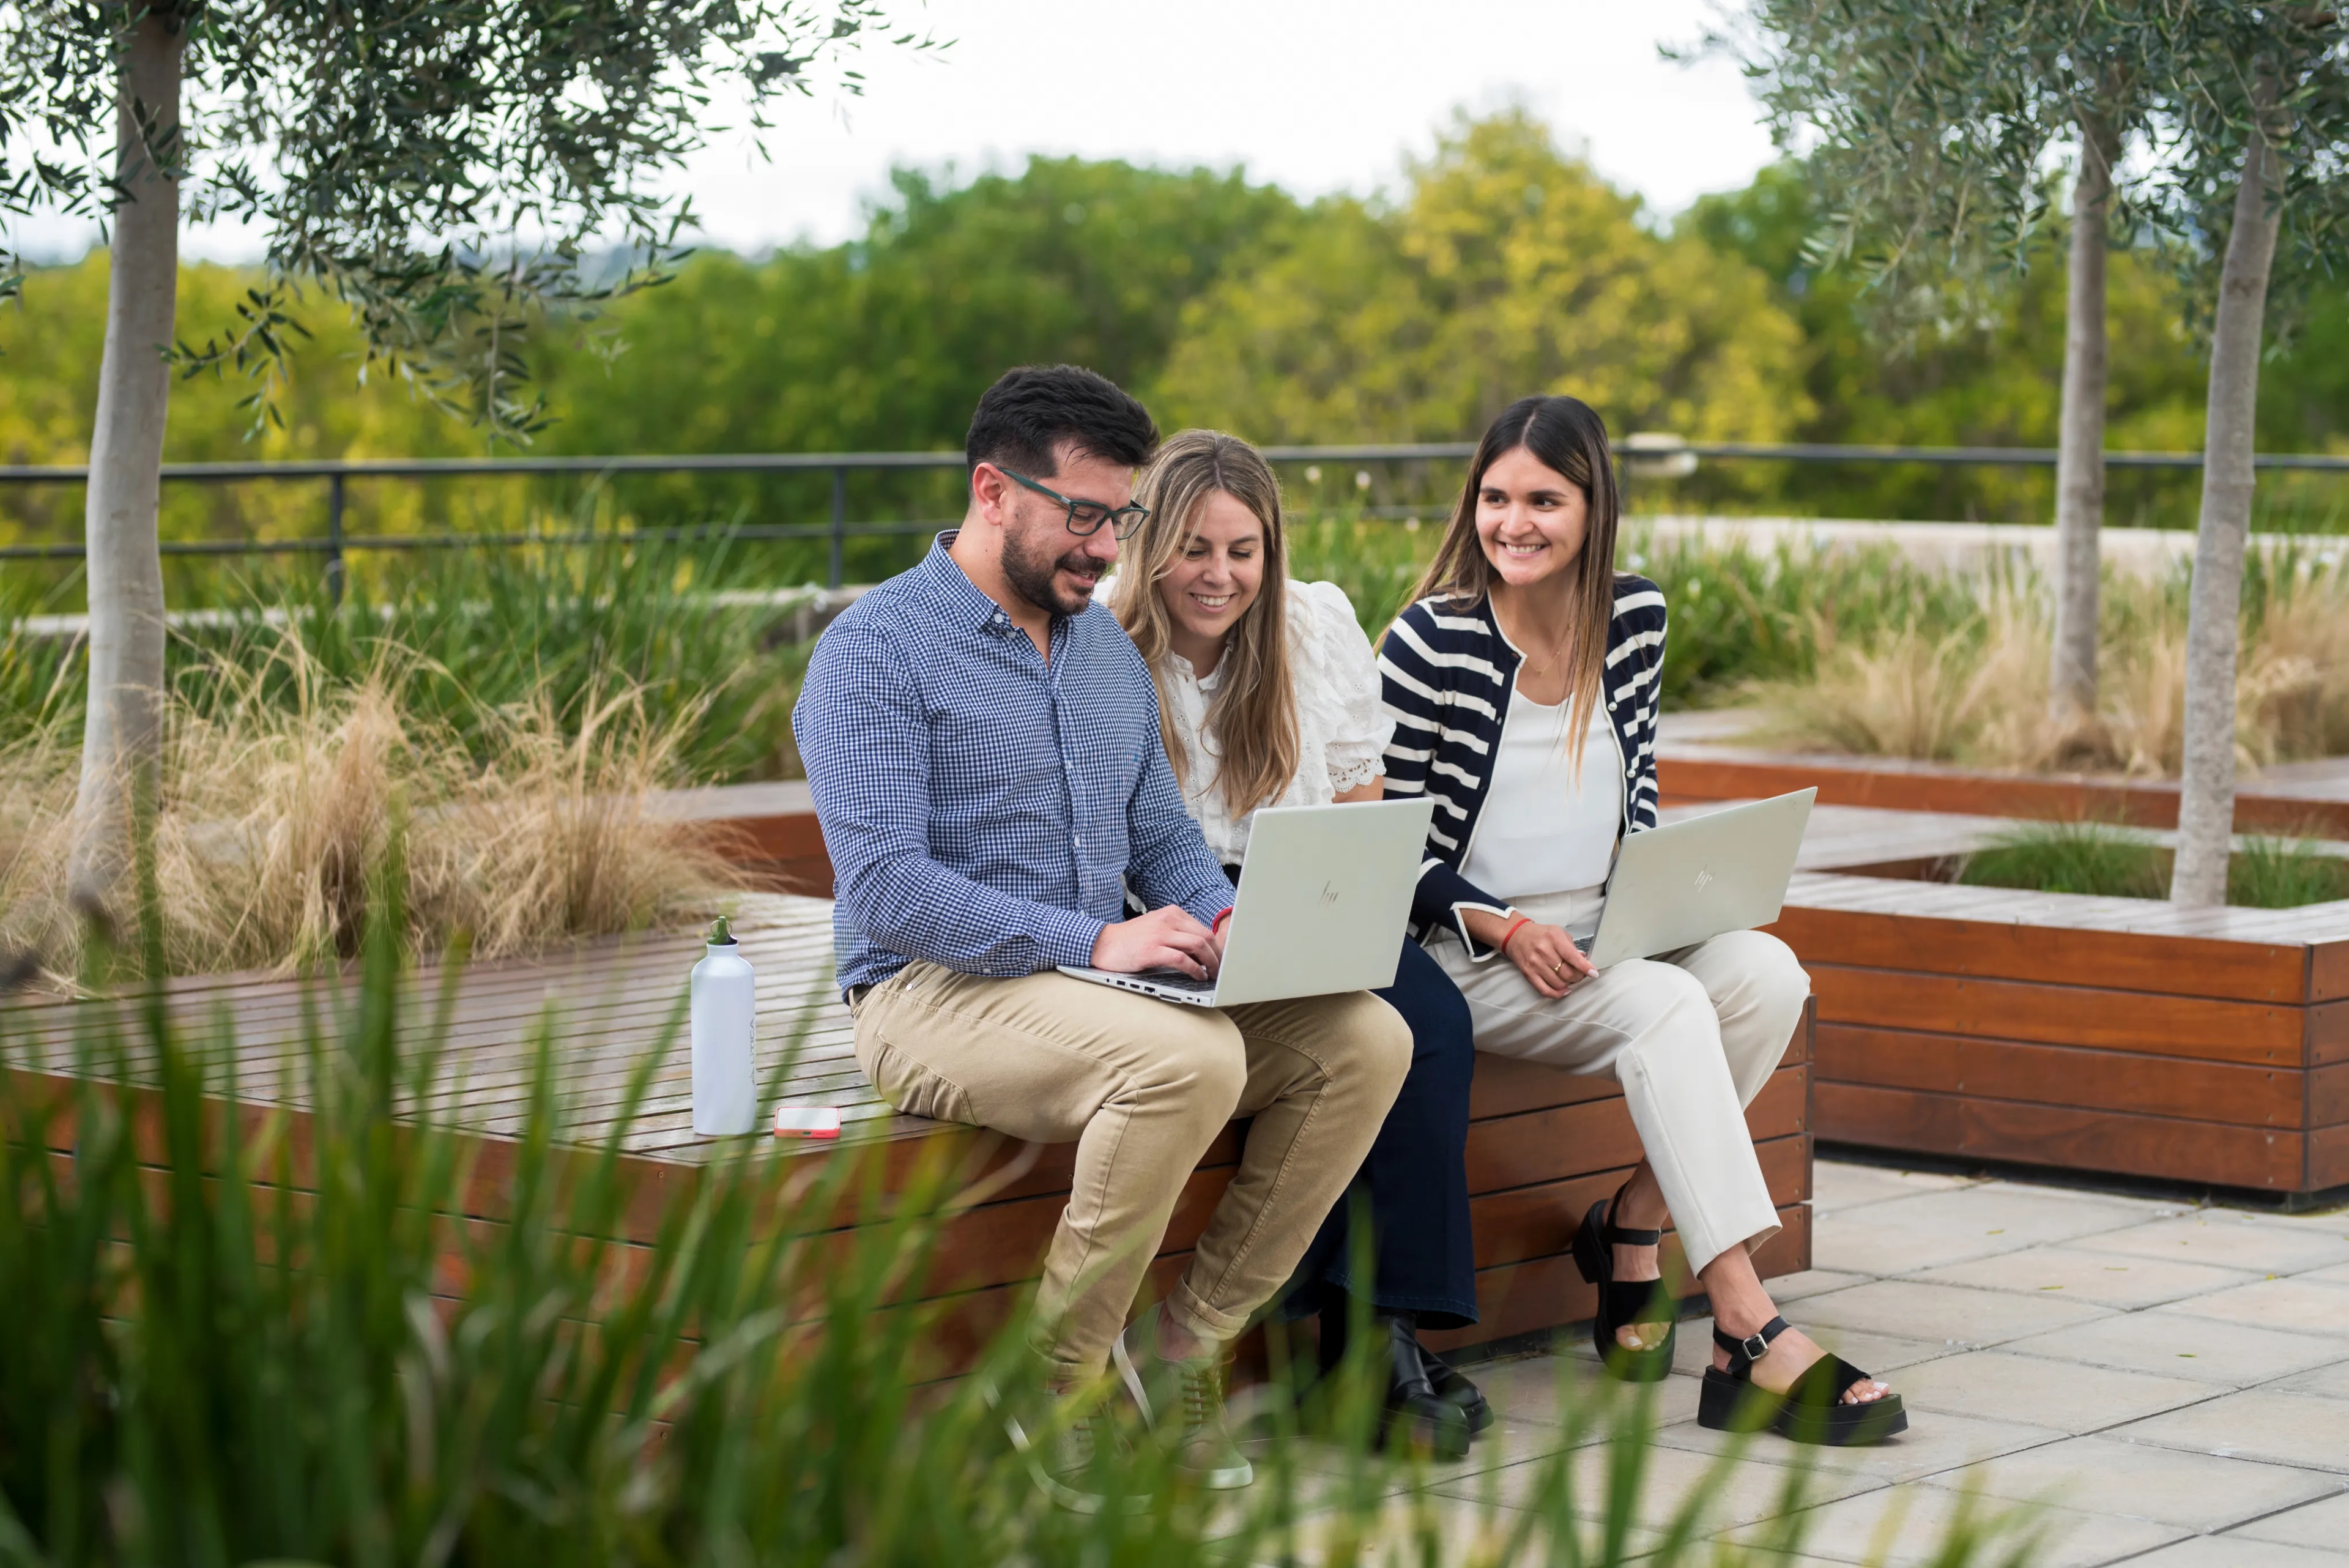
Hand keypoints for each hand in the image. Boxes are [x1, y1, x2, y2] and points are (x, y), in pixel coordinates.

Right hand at [1092, 905, 1221, 978]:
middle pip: (1205, 936)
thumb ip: (1177, 934)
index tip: (1221, 959)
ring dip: (1210, 962)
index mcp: (1171, 913)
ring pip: (1198, 945)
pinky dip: (1194, 969)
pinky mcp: (1152, 950)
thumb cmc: (1130, 940)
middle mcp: (1168, 920)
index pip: (1203, 928)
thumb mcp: (1156, 928)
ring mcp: (1160, 934)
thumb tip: (1202, 951)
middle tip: (1220, 969)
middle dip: (1217, 955)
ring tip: (1212, 974)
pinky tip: (1197, 976)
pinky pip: (1182, 959)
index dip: (1216, 946)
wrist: (1103, 944)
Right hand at [1503, 920, 1594, 998]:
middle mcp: (1543, 951)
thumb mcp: (1559, 933)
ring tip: (1570, 978)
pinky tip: (1564, 990)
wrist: (1516, 936)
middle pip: (1567, 973)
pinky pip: (1545, 990)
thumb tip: (1584, 960)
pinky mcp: (1529, 974)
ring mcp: (1535, 964)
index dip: (1584, 967)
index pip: (1572, 956)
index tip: (1593, 973)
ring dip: (1568, 984)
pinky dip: (1558, 994)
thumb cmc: (1541, 934)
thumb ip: (1572, 947)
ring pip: (1558, 983)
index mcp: (1553, 939)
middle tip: (1581, 974)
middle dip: (1578, 977)